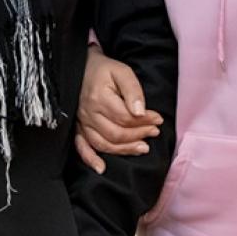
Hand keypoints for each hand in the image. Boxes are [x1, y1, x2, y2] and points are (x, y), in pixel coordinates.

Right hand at [75, 44, 163, 173]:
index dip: (144, 122)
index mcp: (100, 98)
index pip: (125, 117)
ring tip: (143, 148)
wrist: (81, 67)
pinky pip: (81, 147)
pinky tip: (101, 168)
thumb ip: (133, 90)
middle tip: (154, 132)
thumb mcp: (122, 71)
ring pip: (103, 144)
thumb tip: (141, 113)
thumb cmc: (104, 70)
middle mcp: (89, 113)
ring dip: (124, 149)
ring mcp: (82, 122)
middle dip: (139, 135)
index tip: (158, 119)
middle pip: (116, 133)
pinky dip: (90, 159)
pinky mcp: (78, 127)